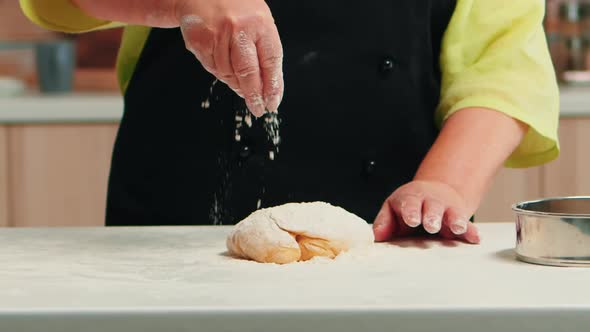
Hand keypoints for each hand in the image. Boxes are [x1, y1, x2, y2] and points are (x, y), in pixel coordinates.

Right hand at [175, 0, 283, 115]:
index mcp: (260, 23)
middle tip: (258, 109)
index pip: (271, 61)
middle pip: (248, 72)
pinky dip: (221, 74)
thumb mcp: (259, 23)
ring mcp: (217, 35)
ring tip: (242, 88)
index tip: (272, 102)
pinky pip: (212, 69)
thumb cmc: (235, 8)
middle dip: (254, 95)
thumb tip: (268, 88)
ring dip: (236, 86)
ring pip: (228, 74)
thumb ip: (265, 52)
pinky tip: (225, 69)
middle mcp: (238, 28)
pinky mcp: (199, 42)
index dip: (272, 86)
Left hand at [372, 180, 479, 243]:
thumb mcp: (394, 208)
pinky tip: (475, 238)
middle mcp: (431, 203)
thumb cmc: (410, 204)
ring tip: (455, 228)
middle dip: (432, 216)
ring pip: (452, 214)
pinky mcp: (460, 219)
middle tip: (431, 226)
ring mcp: (447, 210)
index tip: (411, 220)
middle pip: (432, 208)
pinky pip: (467, 225)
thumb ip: (385, 221)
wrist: (436, 191)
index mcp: (412, 198)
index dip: (411, 211)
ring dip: (454, 221)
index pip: (410, 203)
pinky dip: (471, 231)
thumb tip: (376, 235)